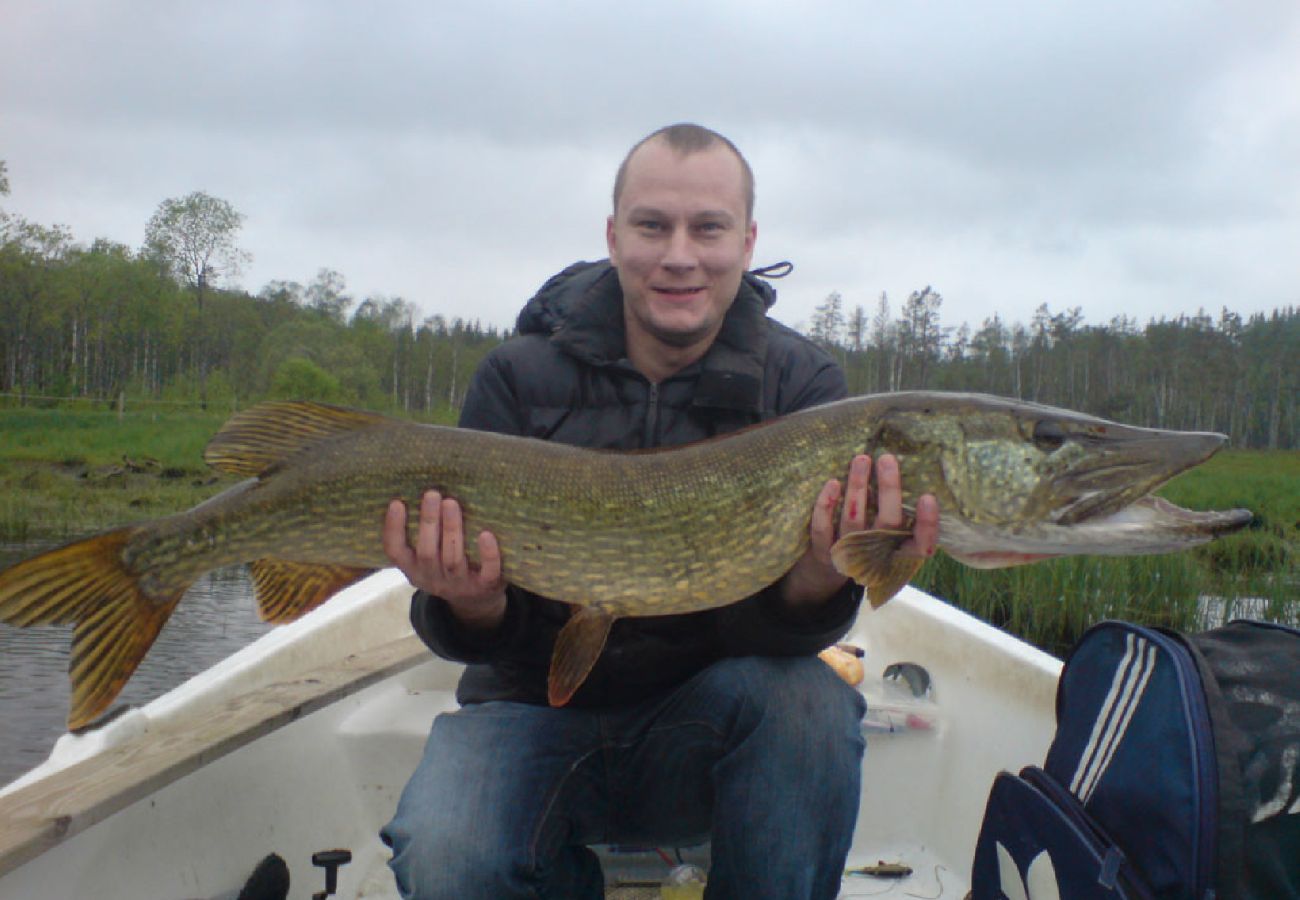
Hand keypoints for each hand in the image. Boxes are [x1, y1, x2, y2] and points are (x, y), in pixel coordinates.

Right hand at [383, 491, 507, 630]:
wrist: (477, 602)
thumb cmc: (448, 566)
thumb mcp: (428, 556)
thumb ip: (423, 533)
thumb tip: (420, 490)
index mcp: (414, 569)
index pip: (395, 552)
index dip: (393, 529)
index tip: (397, 503)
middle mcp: (433, 579)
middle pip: (426, 553)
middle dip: (428, 522)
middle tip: (432, 494)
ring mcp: (459, 585)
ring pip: (452, 559)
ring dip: (452, 530)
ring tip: (452, 503)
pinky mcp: (485, 587)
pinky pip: (487, 572)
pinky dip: (487, 554)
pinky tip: (486, 534)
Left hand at [780, 454, 939, 608]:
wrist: (830, 575)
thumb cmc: (869, 546)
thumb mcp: (890, 538)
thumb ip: (900, 515)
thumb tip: (904, 472)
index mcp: (900, 554)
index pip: (922, 545)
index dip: (927, 525)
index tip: (928, 497)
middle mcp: (877, 556)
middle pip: (888, 523)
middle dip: (889, 489)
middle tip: (887, 459)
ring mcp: (850, 556)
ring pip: (854, 520)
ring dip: (857, 487)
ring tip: (861, 459)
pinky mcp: (824, 553)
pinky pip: (823, 529)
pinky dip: (826, 506)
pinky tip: (832, 483)